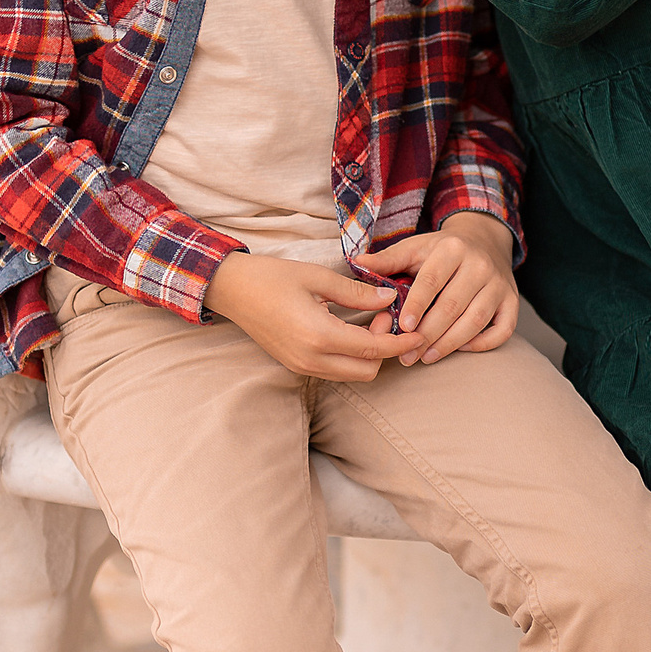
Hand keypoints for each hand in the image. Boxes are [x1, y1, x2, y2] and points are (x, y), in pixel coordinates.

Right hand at [204, 254, 409, 380]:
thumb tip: (389, 298)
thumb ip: (357, 292)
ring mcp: (301, 366)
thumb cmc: (271, 277)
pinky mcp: (296, 365)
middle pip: (367, 371)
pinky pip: (335, 370)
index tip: (419, 332)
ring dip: (368, 354)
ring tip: (369, 320)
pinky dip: (352, 356)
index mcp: (319, 335)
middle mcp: (311, 359)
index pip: (373, 350)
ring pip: (352, 374)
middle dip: (385, 349)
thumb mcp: (318, 277)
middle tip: (385, 316)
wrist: (231, 290)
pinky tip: (353, 329)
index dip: (400, 343)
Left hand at [361, 212, 519, 363]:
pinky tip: (460, 349)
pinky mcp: (511, 301)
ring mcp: (498, 284)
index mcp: (451, 248)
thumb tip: (356, 263)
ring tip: (427, 357)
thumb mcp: (414, 248)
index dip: (417, 305)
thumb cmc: (440, 251)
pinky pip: (502, 329)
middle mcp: (479, 264)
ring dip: (451, 343)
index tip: (404, 327)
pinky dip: (483, 344)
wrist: (484, 241)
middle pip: (453, 305)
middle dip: (429, 334)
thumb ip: (387, 260)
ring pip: (476, 320)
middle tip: (408, 355)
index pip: (432, 280)